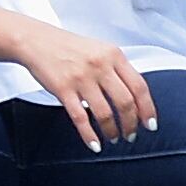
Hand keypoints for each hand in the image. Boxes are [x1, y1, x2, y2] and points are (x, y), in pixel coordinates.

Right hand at [16, 23, 160, 149]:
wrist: (36, 41)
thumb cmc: (68, 47)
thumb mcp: (100, 50)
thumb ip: (117, 69)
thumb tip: (134, 98)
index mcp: (114, 55)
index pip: (139, 86)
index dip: (147, 109)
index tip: (149, 124)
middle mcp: (100, 65)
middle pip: (125, 102)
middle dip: (131, 124)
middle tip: (130, 135)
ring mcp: (81, 78)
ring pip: (104, 113)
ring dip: (112, 131)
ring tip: (113, 138)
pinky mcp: (62, 89)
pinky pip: (80, 118)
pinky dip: (89, 135)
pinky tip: (94, 144)